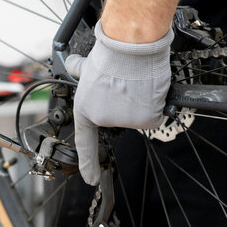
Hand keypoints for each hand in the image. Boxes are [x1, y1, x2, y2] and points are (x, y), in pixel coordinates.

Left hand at [65, 20, 173, 184]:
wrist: (130, 48)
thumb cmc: (110, 54)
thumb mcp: (88, 66)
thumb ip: (80, 71)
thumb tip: (70, 63)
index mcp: (85, 110)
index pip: (85, 142)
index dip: (88, 163)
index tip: (90, 178)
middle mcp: (102, 120)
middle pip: (119, 118)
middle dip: (123, 103)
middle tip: (124, 83)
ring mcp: (124, 122)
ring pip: (138, 115)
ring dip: (140, 101)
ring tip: (135, 81)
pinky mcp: (146, 120)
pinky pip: (155, 115)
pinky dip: (155, 103)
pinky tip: (148, 88)